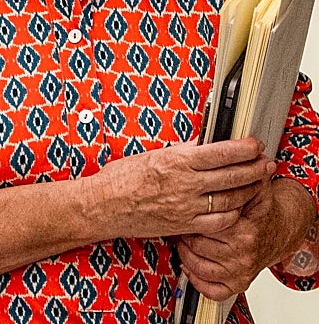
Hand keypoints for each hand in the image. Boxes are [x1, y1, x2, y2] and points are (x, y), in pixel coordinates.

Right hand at [85, 137, 273, 239]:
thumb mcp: (151, 155)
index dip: (242, 149)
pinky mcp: (184, 225)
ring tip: (257, 183)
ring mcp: (186, 207)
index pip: (219, 153)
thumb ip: (180, 151)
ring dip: (249, 190)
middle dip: (254, 168)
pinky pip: (219, 222)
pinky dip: (233, 213)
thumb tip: (203, 143)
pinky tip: (237, 207)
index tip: (254, 144)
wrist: (103, 206)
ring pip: (230, 199)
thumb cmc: (120, 179)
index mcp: (175, 162)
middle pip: (232, 176)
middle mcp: (184, 185)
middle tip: (265, 162)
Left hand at [178, 177, 317, 299]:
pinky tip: (191, 263)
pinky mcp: (237, 284)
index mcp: (243, 229)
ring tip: (185, 239)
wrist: (278, 232)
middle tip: (182, 222)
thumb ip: (240, 172)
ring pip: (196, 264)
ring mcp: (240, 271)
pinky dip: (196, 278)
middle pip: (195, 244)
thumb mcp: (253, 188)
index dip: (189, 215)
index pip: (202, 224)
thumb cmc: (258, 210)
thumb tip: (234, 150)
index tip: (184, 208)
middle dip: (185, 232)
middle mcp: (242, 253)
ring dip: (186, 252)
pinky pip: (210, 288)